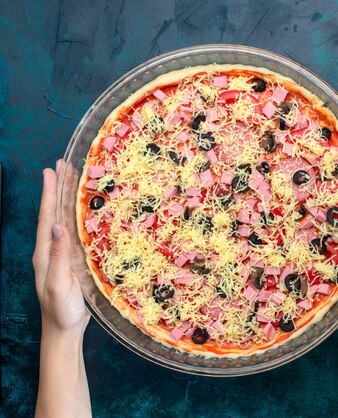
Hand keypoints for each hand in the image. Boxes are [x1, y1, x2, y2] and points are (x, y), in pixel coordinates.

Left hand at [33, 160, 89, 336]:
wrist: (64, 331)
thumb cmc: (61, 310)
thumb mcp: (59, 284)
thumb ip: (58, 256)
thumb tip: (58, 225)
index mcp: (45, 253)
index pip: (47, 217)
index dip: (49, 193)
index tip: (51, 170)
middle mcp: (52, 249)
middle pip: (54, 213)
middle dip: (58, 189)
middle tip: (64, 165)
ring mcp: (63, 255)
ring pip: (65, 220)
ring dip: (68, 199)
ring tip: (75, 180)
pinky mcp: (74, 261)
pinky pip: (76, 233)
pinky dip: (80, 217)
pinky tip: (87, 211)